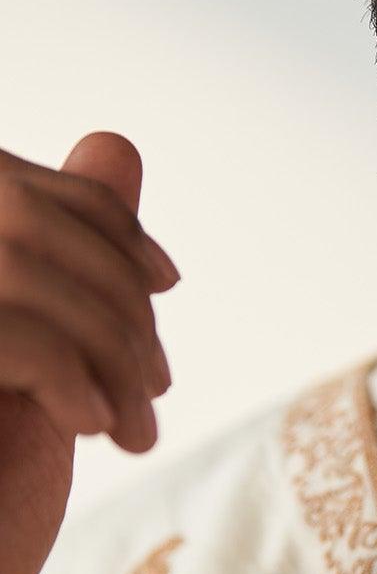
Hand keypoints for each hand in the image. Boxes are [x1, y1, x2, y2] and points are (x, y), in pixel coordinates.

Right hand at [0, 131, 178, 573]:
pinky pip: (14, 330)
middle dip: (116, 299)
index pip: (17, 189)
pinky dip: (73, 374)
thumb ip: (65, 259)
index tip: (164, 283)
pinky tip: (92, 428)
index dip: (103, 225)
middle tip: (155, 383)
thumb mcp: (39, 362)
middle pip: (26, 222)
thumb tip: (115, 145)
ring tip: (136, 426)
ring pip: (23, 268)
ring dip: (110, 348)